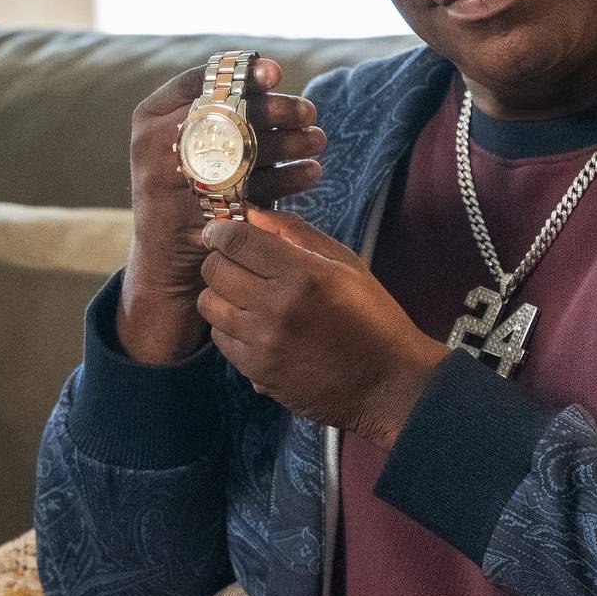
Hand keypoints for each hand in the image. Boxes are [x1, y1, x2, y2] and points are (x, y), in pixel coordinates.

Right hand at [119, 55, 326, 364]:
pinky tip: (311, 171)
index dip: (241, 71)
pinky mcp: (198, 213)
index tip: (275, 73)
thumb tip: (272, 74)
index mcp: (150, 116)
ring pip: (244, 147)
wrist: (164, 260)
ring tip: (318, 140)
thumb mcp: (183, 144)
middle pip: (226, 111)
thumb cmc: (186, 187)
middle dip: (276, 108)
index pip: (197, 81)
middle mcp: (153, 143)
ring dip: (290, 141)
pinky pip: (253, 188)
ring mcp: (172, 180)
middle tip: (308, 112)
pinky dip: (288, 177)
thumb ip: (215, 111)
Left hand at [196, 207, 448, 447]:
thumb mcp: (346, 263)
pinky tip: (253, 326)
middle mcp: (275, 307)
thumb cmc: (373, 317)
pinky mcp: (256, 371)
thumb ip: (295, 233)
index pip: (234, 240)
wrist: (387, 384)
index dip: (223, 231)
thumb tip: (251, 212)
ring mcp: (262, 342)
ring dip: (221, 294)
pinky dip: (230, 328)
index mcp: (302, 274)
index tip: (225, 233)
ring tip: (245, 296)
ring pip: (209, 304)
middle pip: (214, 270)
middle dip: (221, 260)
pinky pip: (219, 339)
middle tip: (238, 263)